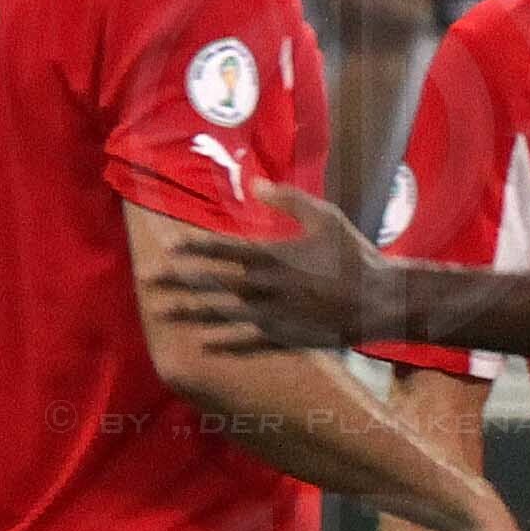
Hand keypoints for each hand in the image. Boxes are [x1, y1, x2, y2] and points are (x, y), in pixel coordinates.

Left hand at [163, 180, 383, 351]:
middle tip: (148, 281)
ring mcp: (273, 314)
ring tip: (163, 313)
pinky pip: (248, 340)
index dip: (192, 248)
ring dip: (190, 312)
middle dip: (178, 280)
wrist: (381, 300)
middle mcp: (265, 286)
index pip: (221, 250)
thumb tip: (254, 186)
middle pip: (212, 283)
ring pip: (222, 313)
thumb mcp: (326, 217)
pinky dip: (225, 342)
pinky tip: (206, 344)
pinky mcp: (286, 335)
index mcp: (272, 255)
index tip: (168, 247)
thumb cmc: (354, 255)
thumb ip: (288, 200)